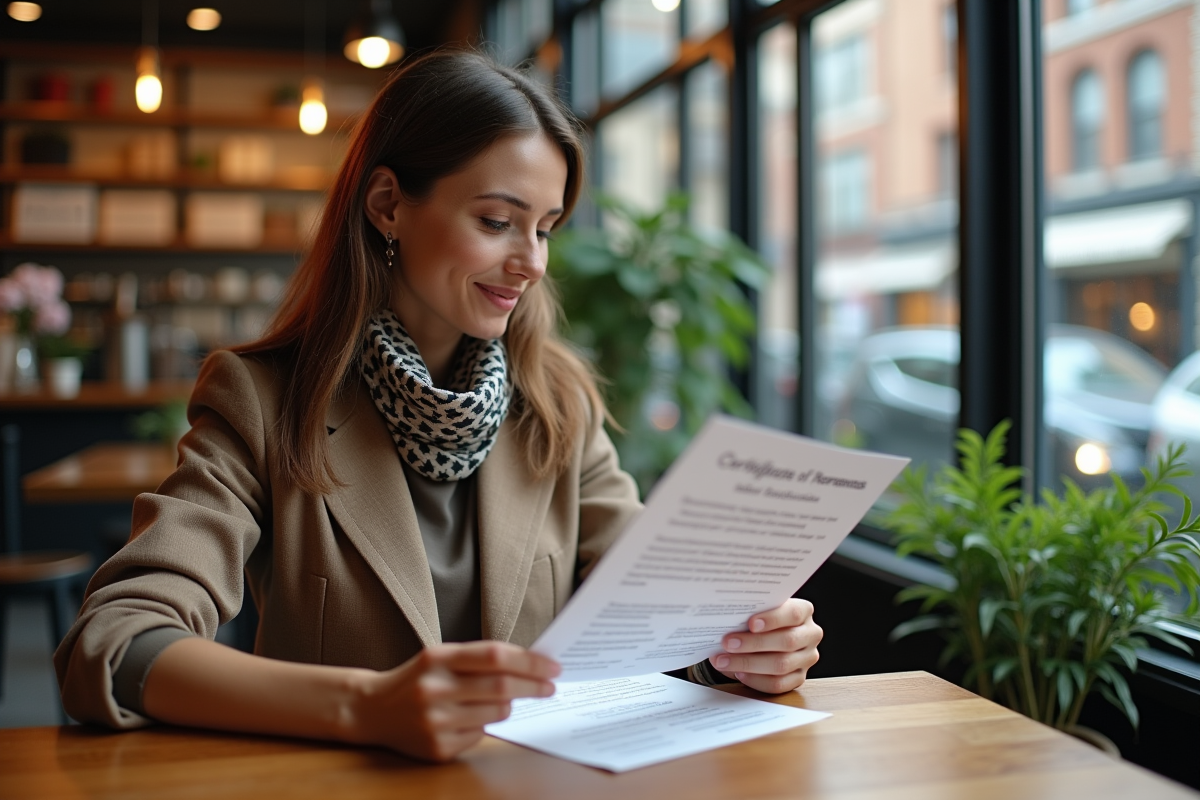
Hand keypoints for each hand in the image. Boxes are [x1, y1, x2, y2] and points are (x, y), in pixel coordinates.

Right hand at [347, 641, 559, 761]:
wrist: (371, 710)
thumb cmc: (417, 678)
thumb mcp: (440, 657)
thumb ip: (478, 658)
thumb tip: (530, 664)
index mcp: (437, 658)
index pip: (496, 656)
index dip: (530, 661)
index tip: (552, 666)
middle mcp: (434, 689)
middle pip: (502, 687)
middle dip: (534, 687)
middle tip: (550, 686)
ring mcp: (435, 722)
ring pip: (496, 713)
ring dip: (509, 705)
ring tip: (504, 699)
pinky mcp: (437, 748)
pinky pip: (480, 734)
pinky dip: (484, 724)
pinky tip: (469, 718)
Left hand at [708, 598, 821, 693]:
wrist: (765, 637)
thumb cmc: (760, 621)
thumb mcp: (759, 611)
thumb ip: (751, 613)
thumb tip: (726, 621)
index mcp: (804, 611)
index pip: (793, 614)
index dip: (773, 619)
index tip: (751, 623)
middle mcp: (810, 634)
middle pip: (787, 641)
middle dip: (754, 643)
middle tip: (727, 643)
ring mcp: (807, 658)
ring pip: (781, 665)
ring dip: (748, 663)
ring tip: (724, 661)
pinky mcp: (799, 678)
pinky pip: (779, 684)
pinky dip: (756, 680)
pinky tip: (739, 673)